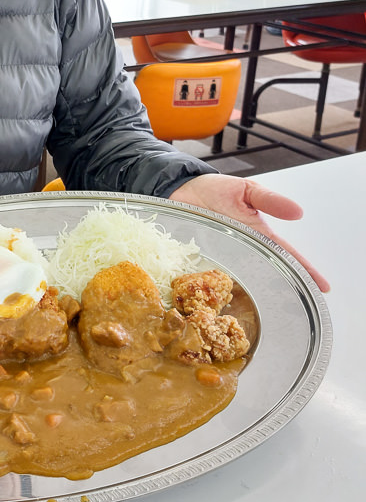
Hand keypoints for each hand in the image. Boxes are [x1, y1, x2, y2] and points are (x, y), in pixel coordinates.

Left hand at [169, 173, 329, 292]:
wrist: (179, 188)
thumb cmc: (215, 190)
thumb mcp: (247, 190)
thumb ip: (270, 200)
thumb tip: (297, 212)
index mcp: (257, 235)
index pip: (285, 255)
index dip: (304, 270)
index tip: (322, 286)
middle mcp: (240, 250)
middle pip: (264, 274)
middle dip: (280, 291)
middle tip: (295, 308)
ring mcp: (220, 257)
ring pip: (238, 281)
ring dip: (247, 295)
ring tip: (263, 313)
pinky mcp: (198, 260)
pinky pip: (206, 279)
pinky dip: (211, 290)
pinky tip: (216, 304)